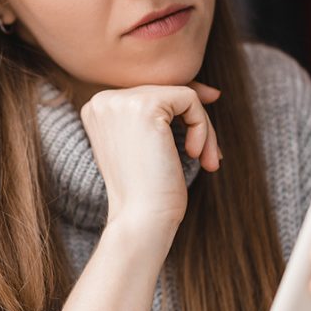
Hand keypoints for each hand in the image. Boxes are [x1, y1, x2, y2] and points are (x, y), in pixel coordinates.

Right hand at [79, 82, 222, 233]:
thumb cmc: (149, 192)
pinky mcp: (146, 105)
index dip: (181, 112)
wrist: (141, 220)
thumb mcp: (152, 145)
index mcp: (98, 109)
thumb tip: (213, 91)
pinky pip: (190, 99)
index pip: (150, 93)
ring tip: (207, 159)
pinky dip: (202, 127)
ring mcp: (121, 101)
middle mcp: (103, 100)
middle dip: (195, 124)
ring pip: (181, 94)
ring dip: (203, 128)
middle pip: (166, 92)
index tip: (202, 138)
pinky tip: (197, 155)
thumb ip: (170, 114)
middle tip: (209, 158)